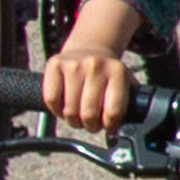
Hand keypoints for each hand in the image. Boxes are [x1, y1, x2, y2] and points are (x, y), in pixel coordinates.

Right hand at [44, 0, 145, 132]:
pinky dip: (56, 111)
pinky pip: (51, 100)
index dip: (109, 126)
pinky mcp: (54, 64)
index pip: (113, 111)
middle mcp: (96, 66)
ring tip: (78, 117)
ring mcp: (74, 64)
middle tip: (91, 124)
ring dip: (73, 121)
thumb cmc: (108, 75)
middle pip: (89, 114)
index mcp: (118, 72)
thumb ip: (128, 105)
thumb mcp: (125, 84)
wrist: (89, 48)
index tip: (108, 127)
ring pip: (69, 110)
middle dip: (90, 126)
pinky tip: (64, 108)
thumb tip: (124, 130)